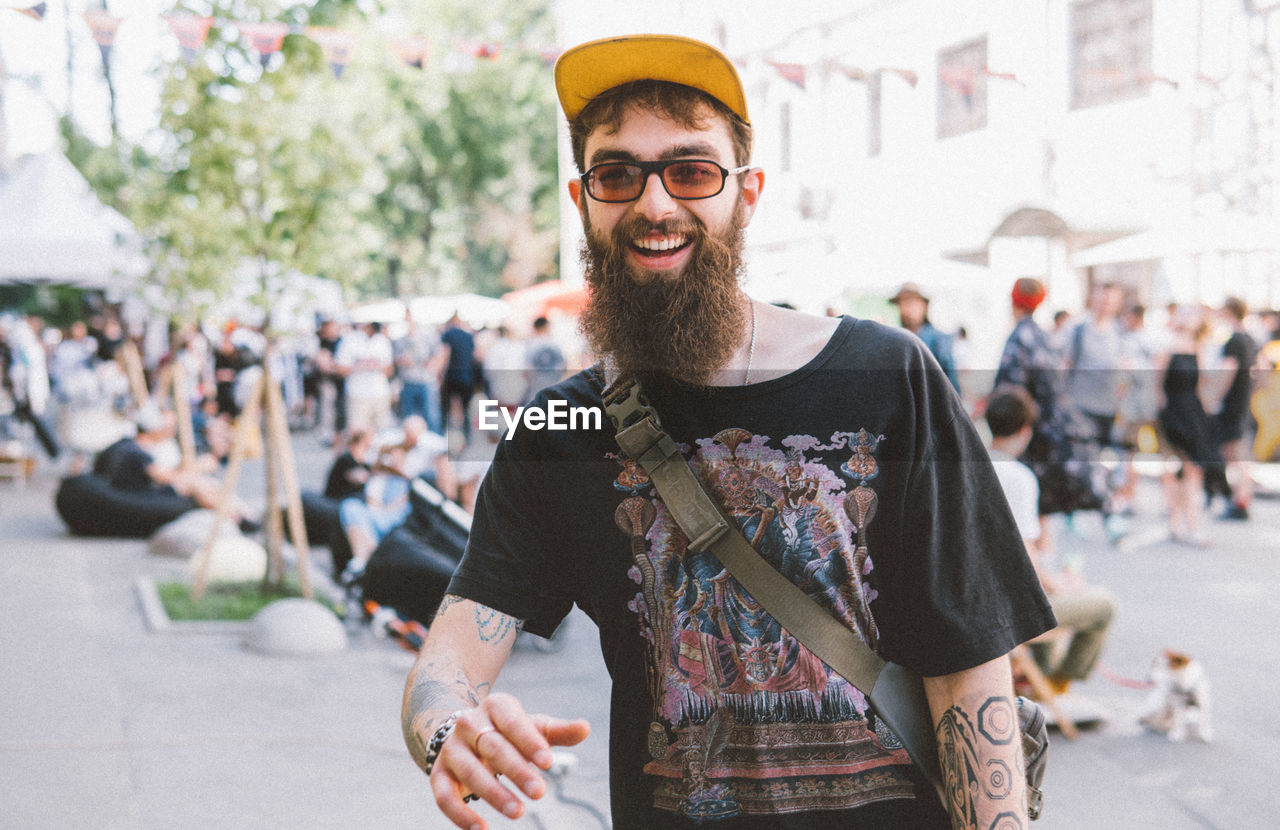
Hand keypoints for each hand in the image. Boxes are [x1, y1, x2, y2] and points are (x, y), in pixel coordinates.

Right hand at [430, 693, 589, 828]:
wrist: (465, 733)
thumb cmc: (509, 732)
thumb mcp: (533, 727)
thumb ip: (557, 731)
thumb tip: (585, 728)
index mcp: (495, 706)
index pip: (512, 722)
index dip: (529, 741)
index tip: (548, 761)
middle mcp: (469, 724)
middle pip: (493, 747)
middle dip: (516, 770)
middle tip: (540, 793)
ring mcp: (451, 749)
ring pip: (469, 771)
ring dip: (493, 793)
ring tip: (518, 812)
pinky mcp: (438, 774)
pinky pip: (443, 795)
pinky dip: (459, 814)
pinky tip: (481, 829)